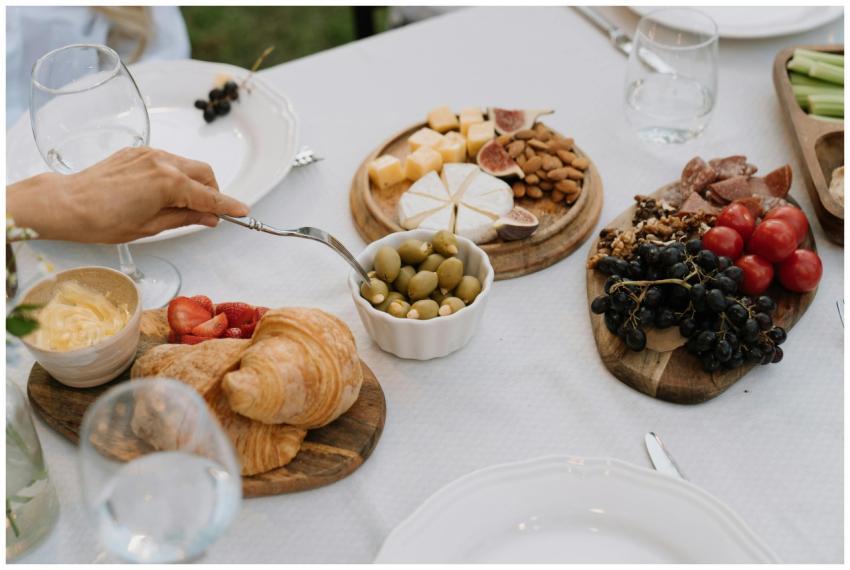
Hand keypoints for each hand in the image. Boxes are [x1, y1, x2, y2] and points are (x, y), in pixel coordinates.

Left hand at [6, 147, 248, 242]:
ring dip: (193, 182)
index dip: (228, 206)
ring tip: (180, 205)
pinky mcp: (137, 152)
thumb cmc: (102, 221)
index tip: (243, 211)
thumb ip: (186, 218)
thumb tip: (209, 218)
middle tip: (207, 213)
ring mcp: (149, 154)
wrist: (67, 204)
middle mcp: (163, 162)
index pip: (209, 197)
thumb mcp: (150, 227)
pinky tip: (161, 193)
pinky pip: (167, 161)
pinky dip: (174, 175)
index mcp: (169, 183)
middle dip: (211, 192)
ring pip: (187, 165)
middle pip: (204, 173)